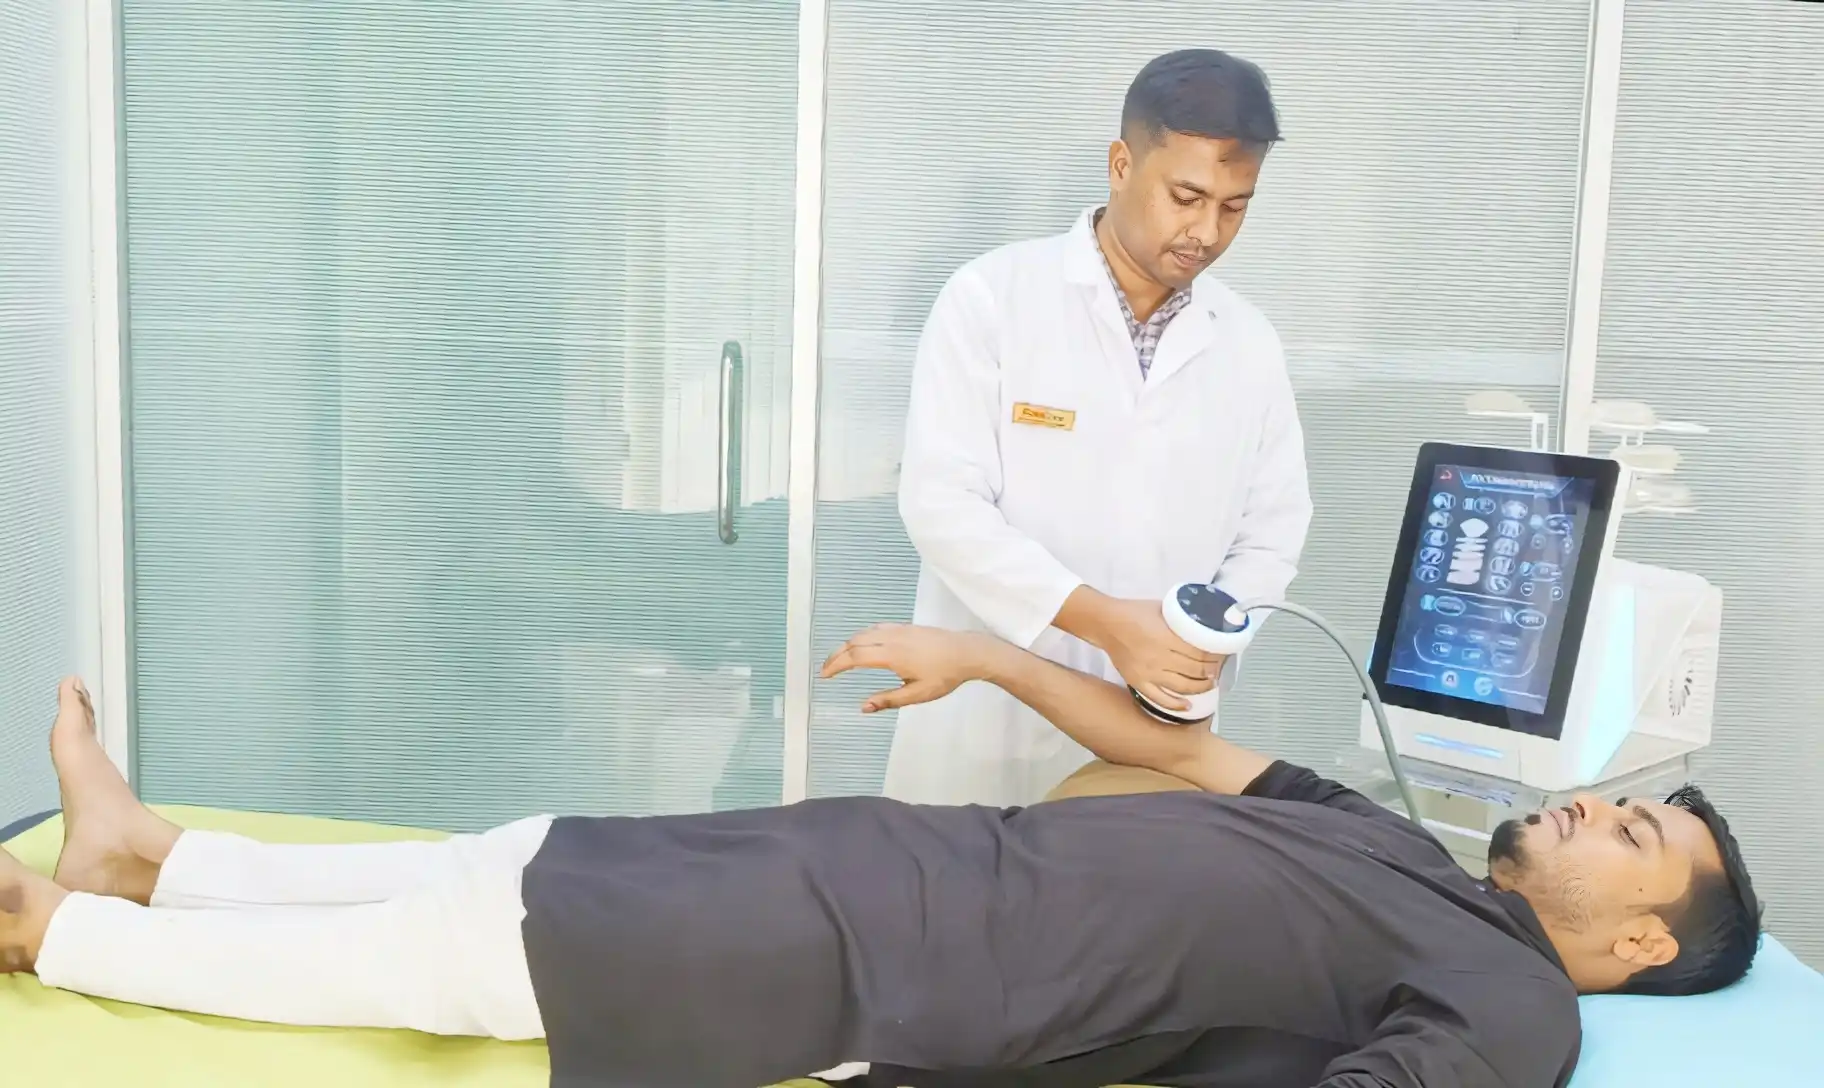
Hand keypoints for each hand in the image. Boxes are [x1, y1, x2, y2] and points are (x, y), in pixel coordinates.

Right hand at [820, 624, 994, 712]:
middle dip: (836, 655)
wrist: (967, 652)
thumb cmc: (944, 676)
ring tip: (840, 658)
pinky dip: (862, 636)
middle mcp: (890, 638)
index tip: (824, 675)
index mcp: (891, 655)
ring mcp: (898, 629)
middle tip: (826, 669)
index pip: (854, 657)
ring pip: (864, 632)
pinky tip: (863, 644)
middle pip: (854, 642)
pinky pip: (876, 628)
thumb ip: (888, 700)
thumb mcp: (917, 694)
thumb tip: (863, 707)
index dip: (836, 665)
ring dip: (847, 644)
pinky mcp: (905, 626)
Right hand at [1091, 597, 1225, 712]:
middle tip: (1218, 668)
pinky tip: (1188, 704)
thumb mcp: (1163, 608)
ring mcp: (1148, 673)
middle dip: (1211, 670)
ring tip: (1209, 683)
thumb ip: (1182, 618)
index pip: (1199, 653)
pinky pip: (1160, 698)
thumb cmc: (1135, 612)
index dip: (1215, 656)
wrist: (1106, 623)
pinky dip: (1176, 704)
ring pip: (1182, 686)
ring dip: (1200, 686)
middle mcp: (1159, 658)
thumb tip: (1204, 623)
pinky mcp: (1138, 682)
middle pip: (1195, 670)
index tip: (1222, 654)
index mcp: (1165, 637)